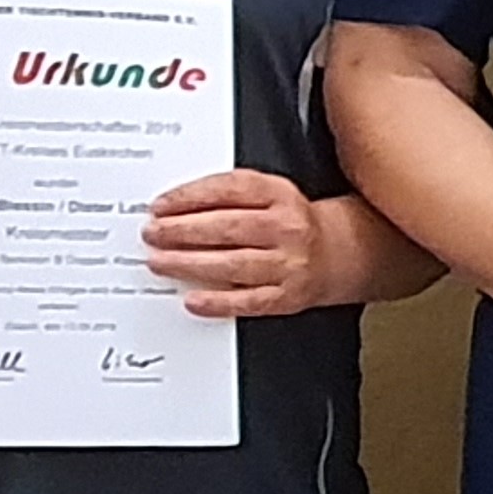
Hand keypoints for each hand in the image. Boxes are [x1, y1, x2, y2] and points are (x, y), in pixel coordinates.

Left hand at [145, 170, 335, 317]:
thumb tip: (174, 208)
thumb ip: (228, 195)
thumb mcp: (269, 194)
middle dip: (181, 232)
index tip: (160, 206)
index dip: (189, 198)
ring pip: (233, 264)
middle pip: (227, 228)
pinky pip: (248, 301)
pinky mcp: (288, 296)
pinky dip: (218, 302)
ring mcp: (289, 264)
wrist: (339, 252)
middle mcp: (287, 228)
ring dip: (190, 264)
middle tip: (153, 234)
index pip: (228, 191)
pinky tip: (194, 300)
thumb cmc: (292, 222)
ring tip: (160, 262)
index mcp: (280, 195)